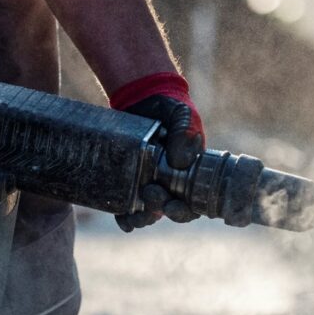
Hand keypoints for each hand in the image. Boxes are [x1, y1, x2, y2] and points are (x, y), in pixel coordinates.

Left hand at [108, 72, 205, 231]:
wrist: (145, 95)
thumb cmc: (172, 107)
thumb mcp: (183, 116)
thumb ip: (184, 135)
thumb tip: (180, 162)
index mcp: (191, 173)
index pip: (192, 203)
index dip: (184, 212)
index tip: (172, 207)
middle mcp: (172, 182)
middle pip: (167, 210)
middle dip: (158, 210)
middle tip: (150, 193)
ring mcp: (151, 180)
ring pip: (148, 210)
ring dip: (141, 218)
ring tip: (130, 218)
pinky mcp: (132, 176)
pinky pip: (129, 200)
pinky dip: (125, 213)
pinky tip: (120, 218)